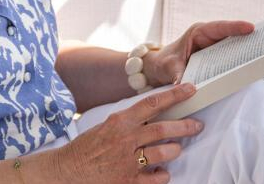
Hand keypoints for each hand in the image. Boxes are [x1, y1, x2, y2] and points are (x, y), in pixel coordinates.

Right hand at [42, 83, 204, 182]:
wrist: (66, 170)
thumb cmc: (87, 147)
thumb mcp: (106, 125)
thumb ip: (129, 120)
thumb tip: (155, 113)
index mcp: (120, 121)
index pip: (152, 103)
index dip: (174, 95)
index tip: (190, 89)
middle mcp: (126, 140)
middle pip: (164, 129)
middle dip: (186, 126)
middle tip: (197, 124)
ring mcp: (127, 162)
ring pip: (164, 153)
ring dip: (175, 150)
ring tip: (177, 148)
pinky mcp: (128, 182)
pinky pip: (156, 178)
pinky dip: (163, 174)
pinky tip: (162, 170)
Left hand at [146, 20, 255, 86]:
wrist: (161, 69)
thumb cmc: (164, 62)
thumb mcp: (168, 67)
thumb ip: (176, 73)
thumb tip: (182, 84)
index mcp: (198, 33)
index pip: (219, 28)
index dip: (235, 27)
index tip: (251, 28)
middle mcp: (210, 39)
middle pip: (233, 36)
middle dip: (249, 38)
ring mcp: (215, 49)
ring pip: (235, 48)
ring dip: (247, 52)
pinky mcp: (218, 60)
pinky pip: (231, 59)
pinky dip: (241, 63)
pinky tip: (252, 69)